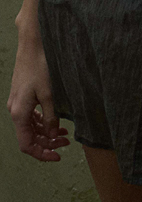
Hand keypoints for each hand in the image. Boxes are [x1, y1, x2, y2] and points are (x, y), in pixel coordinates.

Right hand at [8, 31, 68, 161]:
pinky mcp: (23, 97)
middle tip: (67, 142)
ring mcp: (18, 104)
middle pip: (30, 137)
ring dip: (46, 133)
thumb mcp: (50, 93)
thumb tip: (52, 135)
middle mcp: (15, 111)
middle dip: (48, 143)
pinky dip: (43, 122)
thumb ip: (50, 116)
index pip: (27, 145)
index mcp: (19, 113)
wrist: (33, 45)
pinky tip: (56, 121)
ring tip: (65, 133)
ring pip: (31, 127)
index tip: (58, 156)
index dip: (41, 153)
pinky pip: (31, 117)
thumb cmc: (40, 66)